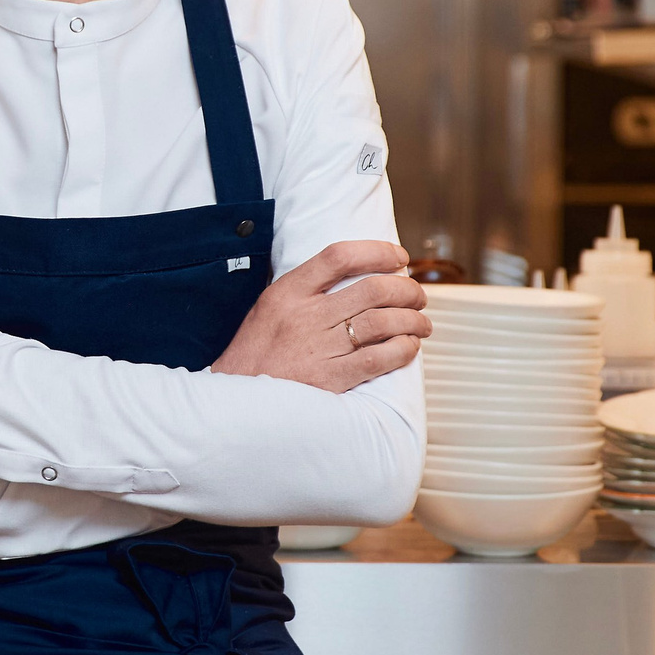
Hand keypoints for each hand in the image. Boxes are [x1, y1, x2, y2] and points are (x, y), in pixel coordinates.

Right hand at [211, 240, 429, 392]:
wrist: (234, 403)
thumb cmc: (255, 355)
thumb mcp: (269, 308)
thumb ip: (304, 290)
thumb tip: (355, 276)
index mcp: (287, 293)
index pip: (339, 256)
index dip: (376, 251)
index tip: (397, 256)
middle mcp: (305, 317)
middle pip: (372, 289)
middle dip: (406, 289)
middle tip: (417, 296)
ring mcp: (318, 349)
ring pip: (382, 322)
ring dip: (412, 320)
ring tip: (421, 324)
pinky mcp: (330, 379)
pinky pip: (378, 359)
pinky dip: (402, 350)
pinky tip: (408, 348)